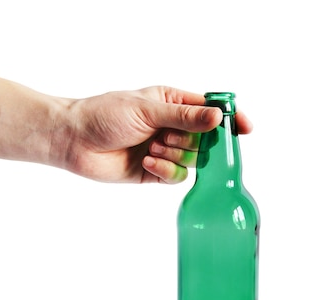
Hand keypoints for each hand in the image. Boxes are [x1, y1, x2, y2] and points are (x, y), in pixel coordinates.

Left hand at [56, 86, 252, 183]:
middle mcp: (173, 127)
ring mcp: (166, 150)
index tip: (244, 128)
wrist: (75, 140)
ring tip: (150, 148)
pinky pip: (177, 176)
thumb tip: (218, 117)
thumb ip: (185, 116)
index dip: (230, 118)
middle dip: (190, 141)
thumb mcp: (147, 110)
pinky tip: (148, 162)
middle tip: (166, 136)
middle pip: (206, 139)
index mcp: (173, 103)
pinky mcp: (156, 171)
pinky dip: (166, 170)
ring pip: (193, 160)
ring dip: (174, 155)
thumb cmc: (105, 114)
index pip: (211, 110)